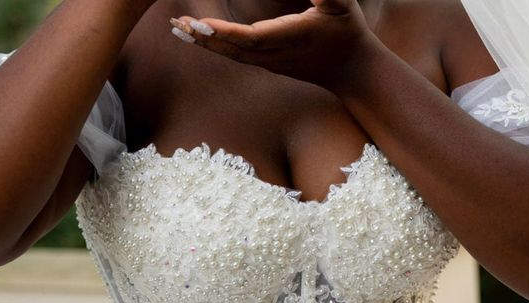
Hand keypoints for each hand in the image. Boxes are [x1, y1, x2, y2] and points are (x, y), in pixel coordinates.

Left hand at [169, 0, 381, 88]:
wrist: (352, 70)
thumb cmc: (348, 31)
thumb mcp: (342, 3)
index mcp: (291, 37)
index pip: (251, 38)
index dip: (224, 32)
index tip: (201, 23)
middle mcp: (276, 54)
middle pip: (233, 49)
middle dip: (204, 38)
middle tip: (176, 24)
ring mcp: (271, 62)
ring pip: (232, 55)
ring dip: (204, 44)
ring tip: (178, 30)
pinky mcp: (269, 63)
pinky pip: (237, 56)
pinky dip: (215, 47)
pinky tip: (199, 38)